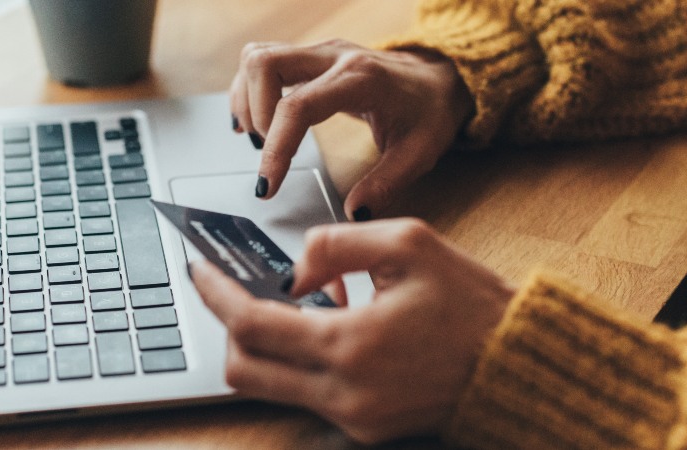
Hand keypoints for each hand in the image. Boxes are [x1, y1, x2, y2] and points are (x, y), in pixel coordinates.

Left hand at [190, 219, 513, 443]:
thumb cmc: (471, 303)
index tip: (198, 269)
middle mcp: (343, 392)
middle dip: (229, 326)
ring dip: (269, 344)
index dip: (215, 294)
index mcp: (350, 344)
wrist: (518, 363)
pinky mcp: (365, 428)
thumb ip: (335, 243)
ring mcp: (352, 417)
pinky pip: (307, 395)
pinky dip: (303, 360)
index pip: (251, 325)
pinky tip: (334, 326)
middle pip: (244, 369)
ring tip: (302, 303)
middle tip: (236, 289)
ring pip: (270, 386)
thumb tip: (292, 270)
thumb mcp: (408, 244)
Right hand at [230, 39, 470, 220]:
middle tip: (267, 152)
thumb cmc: (429, 112)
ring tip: (260, 138)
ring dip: (247, 99)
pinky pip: (263, 60)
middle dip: (254, 114)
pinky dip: (249, 90)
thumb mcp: (419, 154)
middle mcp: (334, 56)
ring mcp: (319, 52)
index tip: (267, 185)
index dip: (276, 148)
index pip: (298, 106)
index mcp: (360, 79)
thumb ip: (386, 184)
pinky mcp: (310, 57)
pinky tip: (256, 121)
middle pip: (265, 64)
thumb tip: (353, 213)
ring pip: (258, 57)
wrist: (439, 79)